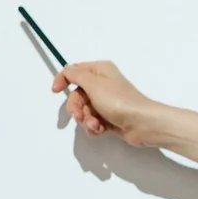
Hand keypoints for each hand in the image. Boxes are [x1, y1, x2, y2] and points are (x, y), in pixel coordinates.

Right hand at [53, 59, 182, 148]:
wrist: (142, 124)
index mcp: (100, 71)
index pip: (74, 71)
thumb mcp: (93, 84)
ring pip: (84, 110)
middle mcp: (102, 84)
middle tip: (80, 115)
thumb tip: (67, 70)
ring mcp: (106, 102)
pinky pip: (92, 121)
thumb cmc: (119, 101)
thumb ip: (76, 75)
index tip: (55, 91)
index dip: (63, 80)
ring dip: (86, 119)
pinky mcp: (109, 117)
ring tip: (95, 124)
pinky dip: (94, 126)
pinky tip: (101, 129)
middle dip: (76, 107)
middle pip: (77, 94)